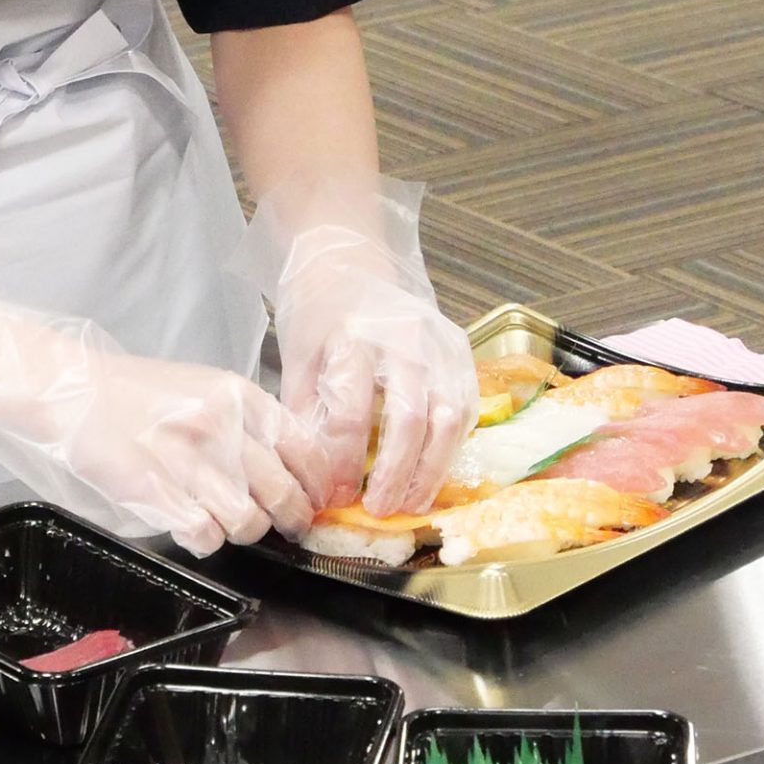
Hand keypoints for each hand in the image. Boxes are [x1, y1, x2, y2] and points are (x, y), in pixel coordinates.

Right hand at [0, 293, 320, 555]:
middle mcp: (220, 426)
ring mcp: (188, 461)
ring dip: (240, 530)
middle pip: (284, 494)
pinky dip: (203, 540)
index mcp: (239, 396)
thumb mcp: (207, 388)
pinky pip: (205, 536)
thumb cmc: (139, 394)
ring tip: (219, 517)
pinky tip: (190, 523)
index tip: (316, 499)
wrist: (74, 393)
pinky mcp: (156, 491)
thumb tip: (298, 464)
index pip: (307, 448)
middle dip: (288, 519)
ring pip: (248, 523)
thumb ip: (251, 422)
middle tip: (278, 524)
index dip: (318, 484)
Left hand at [257, 180, 476, 514]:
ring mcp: (437, 341)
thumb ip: (307, 413)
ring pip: (447, 416)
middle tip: (379, 509)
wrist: (350, 254)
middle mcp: (401, 339)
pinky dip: (453, 444)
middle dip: (395, 474)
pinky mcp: (458, 346)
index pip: (352, 414)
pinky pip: (466, 404)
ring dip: (432, 468)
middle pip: (408, 419)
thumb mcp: (297, 355)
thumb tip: (313, 475)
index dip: (345, 463)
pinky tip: (434, 469)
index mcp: (351, 338)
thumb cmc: (318, 307)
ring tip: (412, 502)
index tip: (335, 494)